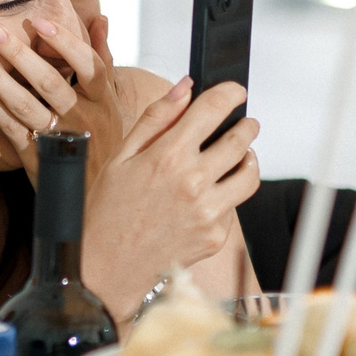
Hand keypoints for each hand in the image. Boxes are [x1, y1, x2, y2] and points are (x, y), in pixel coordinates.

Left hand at [0, 12, 128, 176]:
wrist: (95, 192)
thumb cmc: (102, 138)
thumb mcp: (110, 102)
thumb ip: (103, 59)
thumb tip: (100, 20)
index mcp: (103, 101)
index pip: (89, 65)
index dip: (65, 42)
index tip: (38, 21)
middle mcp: (83, 119)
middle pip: (49, 81)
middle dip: (17, 52)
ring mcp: (59, 140)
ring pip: (25, 105)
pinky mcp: (37, 158)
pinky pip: (11, 129)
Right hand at [79, 76, 261, 314]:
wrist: (106, 268)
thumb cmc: (107, 212)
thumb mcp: (121, 157)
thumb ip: (156, 118)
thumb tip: (184, 88)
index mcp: (168, 157)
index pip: (214, 109)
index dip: (230, 93)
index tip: (235, 91)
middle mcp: (193, 183)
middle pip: (241, 139)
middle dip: (246, 126)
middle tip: (243, 124)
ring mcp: (208, 212)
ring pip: (249, 174)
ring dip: (248, 159)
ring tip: (238, 156)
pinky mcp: (216, 236)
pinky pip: (235, 206)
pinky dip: (228, 195)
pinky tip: (208, 196)